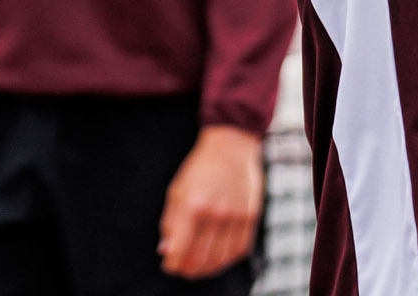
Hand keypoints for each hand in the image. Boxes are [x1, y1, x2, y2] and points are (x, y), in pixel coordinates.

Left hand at [159, 125, 263, 277]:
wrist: (231, 148)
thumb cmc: (199, 170)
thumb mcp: (177, 192)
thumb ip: (170, 223)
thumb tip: (166, 252)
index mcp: (192, 205)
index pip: (180, 250)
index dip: (172, 264)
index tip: (168, 264)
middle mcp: (215, 213)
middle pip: (200, 259)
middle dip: (187, 269)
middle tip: (182, 268)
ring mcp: (235, 215)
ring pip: (220, 259)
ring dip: (206, 269)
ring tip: (198, 266)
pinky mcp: (250, 216)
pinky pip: (238, 250)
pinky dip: (226, 259)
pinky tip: (217, 256)